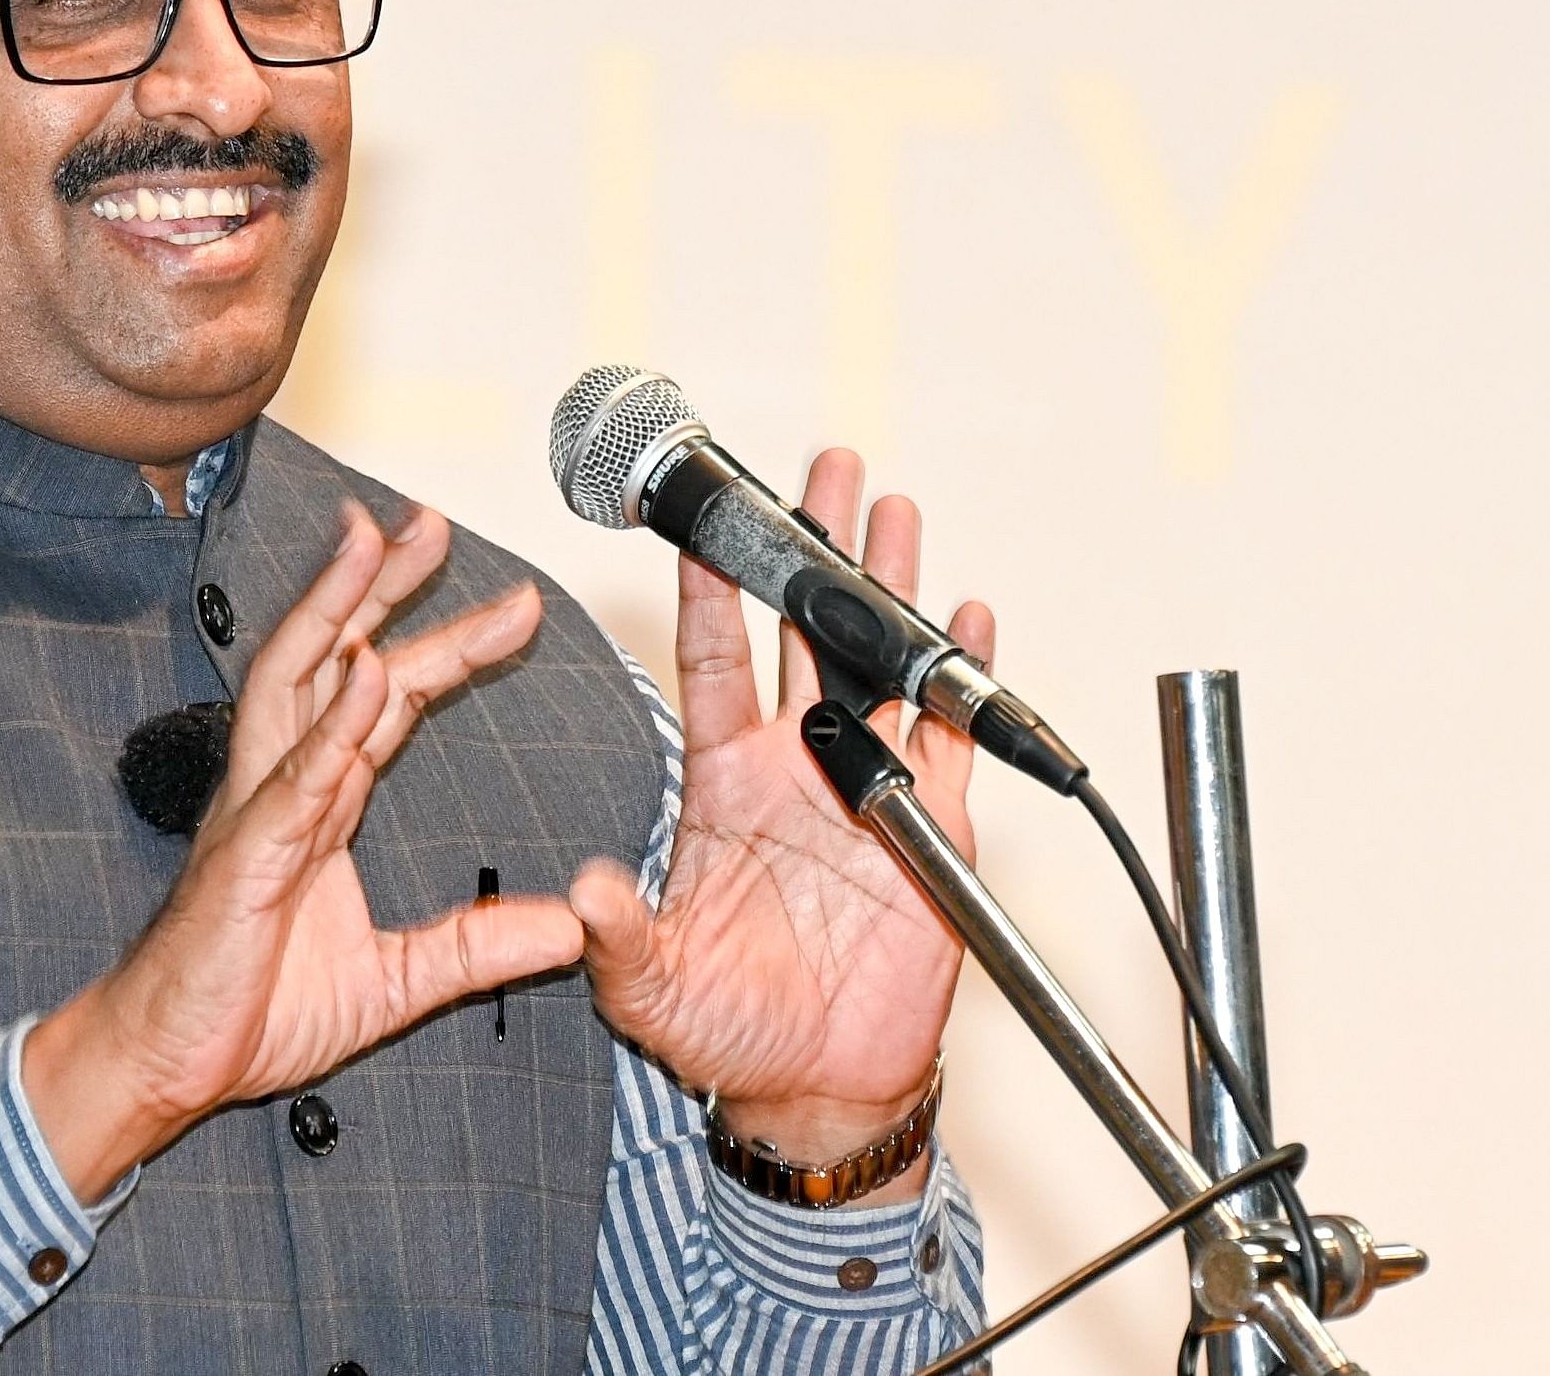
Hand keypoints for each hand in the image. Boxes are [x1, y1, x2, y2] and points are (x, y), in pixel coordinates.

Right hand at [25, 503, 585, 1200]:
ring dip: (339, 609)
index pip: (390, 701)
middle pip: (338, 659)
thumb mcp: (393, 984)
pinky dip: (332, 724)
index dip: (447, 645)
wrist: (164, 1066)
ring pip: (299, 685)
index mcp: (319, 805)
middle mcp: (285, 788)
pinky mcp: (246, 858)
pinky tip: (367, 672)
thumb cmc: (249, 1012)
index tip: (514, 604)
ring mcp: (259, 813)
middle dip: (383, 586)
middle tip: (433, 521)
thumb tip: (566, 931)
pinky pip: (295, 780)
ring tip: (375, 545)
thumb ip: (475, 949)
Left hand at [569, 449, 990, 1197]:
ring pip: (877, 662)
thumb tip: (583, 887)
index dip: (707, 596)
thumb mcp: (647, 987)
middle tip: (821, 467)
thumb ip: (616, 935)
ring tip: (893, 507)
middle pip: (801, 631)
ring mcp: (862, 787)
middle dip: (810, 548)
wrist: (816, 1083)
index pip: (711, 665)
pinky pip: (948, 738)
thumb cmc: (723, 1030)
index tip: (699, 524)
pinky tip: (966, 619)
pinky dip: (961, 678)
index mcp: (720, 784)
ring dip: (887, 587)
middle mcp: (792, 766)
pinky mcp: (930, 826)